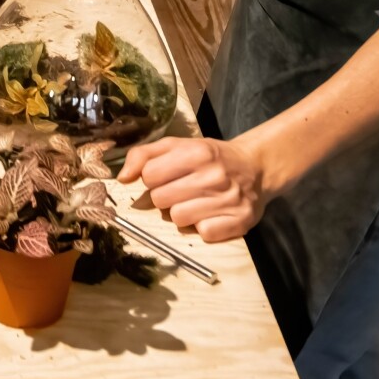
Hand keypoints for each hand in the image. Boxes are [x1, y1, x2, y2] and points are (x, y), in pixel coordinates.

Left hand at [118, 134, 273, 241]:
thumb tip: (122, 177)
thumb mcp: (178, 145)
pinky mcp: (239, 221)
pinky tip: (211, 214)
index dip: (152, 178)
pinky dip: (203, 227)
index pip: (150, 175)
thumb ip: (145, 155)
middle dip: (165, 197)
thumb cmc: (210, 157)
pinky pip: (203, 234)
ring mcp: (228, 200)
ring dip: (182, 213)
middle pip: (161, 200)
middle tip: (181, 190)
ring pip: (178, 219)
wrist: (256, 168)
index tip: (166, 176)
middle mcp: (214, 175)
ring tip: (196, 202)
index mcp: (197, 152)